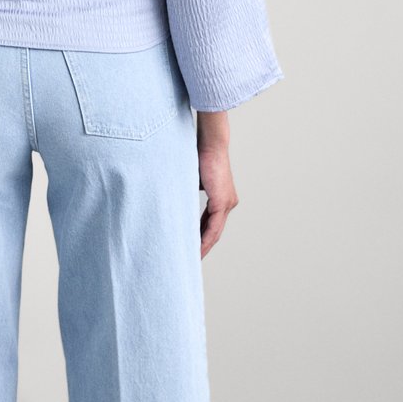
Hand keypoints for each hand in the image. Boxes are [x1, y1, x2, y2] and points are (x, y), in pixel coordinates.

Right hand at [196, 111, 238, 258]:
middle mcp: (228, 203)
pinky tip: (197, 249)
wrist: (211, 143)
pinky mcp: (223, 203)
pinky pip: (214, 227)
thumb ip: (187, 191)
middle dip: (202, 245)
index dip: (201, 235)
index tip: (191, 245)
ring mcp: (227, 203)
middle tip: (191, 258)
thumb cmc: (200, 155)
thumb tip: (175, 198)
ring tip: (192, 258)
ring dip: (204, 246)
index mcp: (222, 197)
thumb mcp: (192, 178)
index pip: (211, 222)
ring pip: (215, 232)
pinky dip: (205, 239)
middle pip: (214, 231)